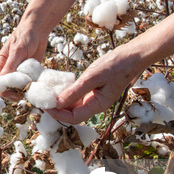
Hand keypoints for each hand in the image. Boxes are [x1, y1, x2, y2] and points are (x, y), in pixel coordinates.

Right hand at [0, 27, 47, 100]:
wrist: (38, 30)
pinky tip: (38, 84)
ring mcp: (18, 72)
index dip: (4, 89)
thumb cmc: (25, 36)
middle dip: (15, 92)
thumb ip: (10, 66)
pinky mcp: (28, 73)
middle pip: (6, 88)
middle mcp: (8, 70)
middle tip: (26, 90)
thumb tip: (3, 81)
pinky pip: (28, 84)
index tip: (15, 90)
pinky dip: (33, 86)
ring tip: (32, 87)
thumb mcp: (17, 51)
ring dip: (25, 90)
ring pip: (18, 88)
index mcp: (0, 64)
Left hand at [48, 0, 173, 123]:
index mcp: (98, 105)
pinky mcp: (92, 89)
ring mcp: (94, 97)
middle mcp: (95, 104)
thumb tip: (58, 103)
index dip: (57, 114)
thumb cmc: (116, 65)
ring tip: (45, 93)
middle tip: (40, 100)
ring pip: (72, 105)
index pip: (73, 118)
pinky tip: (56, 86)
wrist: (132, 55)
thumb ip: (76, 91)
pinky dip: (65, 93)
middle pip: (71, 114)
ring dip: (59, 101)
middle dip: (55, 109)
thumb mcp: (94, 76)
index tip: (44, 105)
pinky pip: (76, 96)